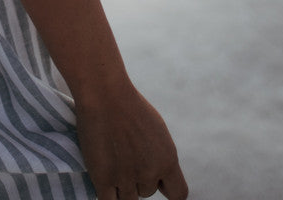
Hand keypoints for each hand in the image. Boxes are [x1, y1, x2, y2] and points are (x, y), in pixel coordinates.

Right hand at [75, 77, 187, 199]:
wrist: (104, 94)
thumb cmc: (129, 106)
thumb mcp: (157, 130)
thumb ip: (160, 155)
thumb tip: (160, 175)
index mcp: (167, 159)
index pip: (178, 194)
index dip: (167, 189)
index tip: (159, 183)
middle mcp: (150, 172)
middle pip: (147, 192)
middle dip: (138, 179)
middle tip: (124, 155)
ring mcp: (126, 178)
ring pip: (128, 199)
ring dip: (121, 186)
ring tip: (113, 161)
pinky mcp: (104, 179)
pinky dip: (108, 195)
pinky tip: (105, 182)